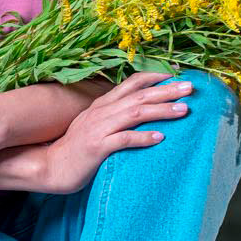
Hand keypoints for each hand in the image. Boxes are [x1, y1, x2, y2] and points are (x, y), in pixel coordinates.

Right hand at [43, 71, 195, 194]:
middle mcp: (101, 112)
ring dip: (161, 110)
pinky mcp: (96, 148)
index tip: (177, 74)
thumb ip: (113, 115)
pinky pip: (123, 140)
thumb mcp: (94, 125)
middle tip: (190, 87)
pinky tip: (160, 138)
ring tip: (184, 109)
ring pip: (135, 113)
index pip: (132, 83)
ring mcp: (98, 129)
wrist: (49, 167)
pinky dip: (142, 137)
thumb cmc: (75, 149)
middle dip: (167, 90)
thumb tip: (138, 110)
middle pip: (139, 96)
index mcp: (102, 105)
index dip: (155, 76)